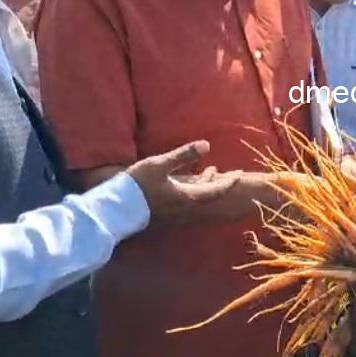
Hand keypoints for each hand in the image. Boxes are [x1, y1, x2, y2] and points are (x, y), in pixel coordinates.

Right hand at [126, 142, 286, 224]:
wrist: (116, 208)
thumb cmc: (137, 185)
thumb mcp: (160, 164)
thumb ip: (184, 155)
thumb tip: (207, 144)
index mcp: (188, 198)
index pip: (216, 191)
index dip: (229, 182)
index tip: (239, 174)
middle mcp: (184, 208)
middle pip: (209, 196)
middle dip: (220, 183)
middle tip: (231, 173)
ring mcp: (175, 212)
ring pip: (197, 198)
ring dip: (206, 185)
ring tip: (210, 171)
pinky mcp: (165, 212)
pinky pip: (186, 200)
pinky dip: (193, 189)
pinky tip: (188, 180)